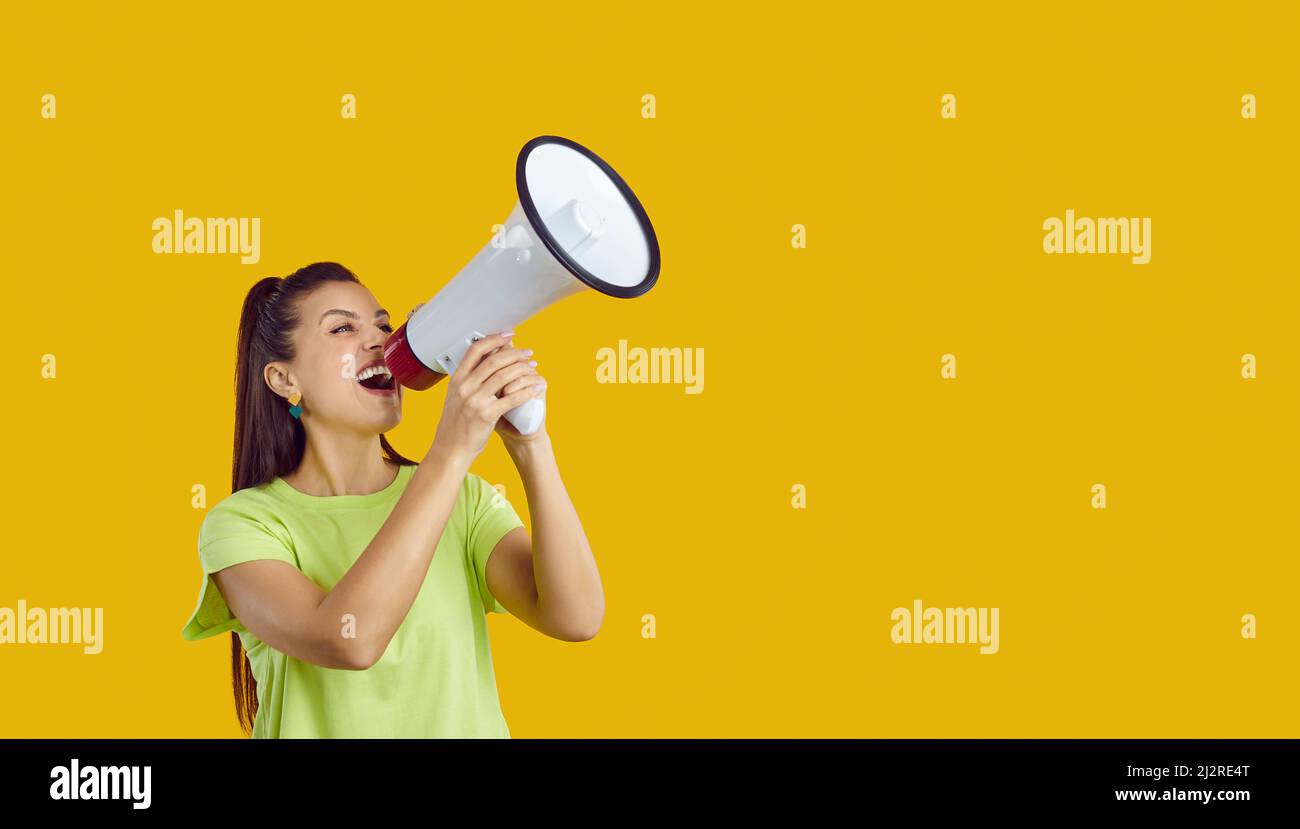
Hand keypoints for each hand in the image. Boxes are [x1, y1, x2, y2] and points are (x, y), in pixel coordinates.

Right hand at [428, 332, 544, 464]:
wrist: (451, 449)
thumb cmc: (455, 425)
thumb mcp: (455, 397)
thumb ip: (467, 381)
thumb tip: (485, 362)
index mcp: (456, 380)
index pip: (475, 351)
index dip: (494, 339)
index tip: (509, 335)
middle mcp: (464, 388)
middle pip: (493, 361)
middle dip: (514, 353)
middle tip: (528, 352)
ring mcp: (474, 401)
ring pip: (503, 376)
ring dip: (522, 369)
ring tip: (533, 366)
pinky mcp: (486, 415)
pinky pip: (511, 398)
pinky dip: (526, 391)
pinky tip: (536, 387)